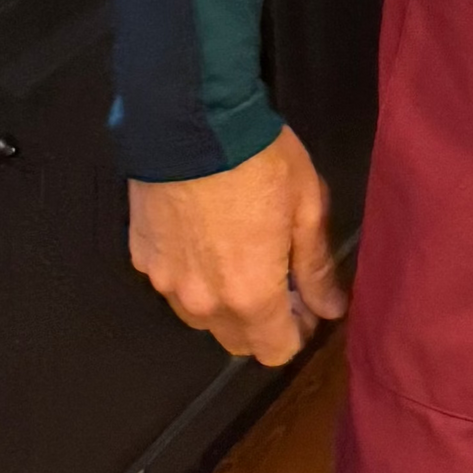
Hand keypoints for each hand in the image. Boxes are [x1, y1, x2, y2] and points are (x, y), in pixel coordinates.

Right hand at [128, 125, 347, 365]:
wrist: (189, 121)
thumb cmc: (260, 161)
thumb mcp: (306, 207)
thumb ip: (316, 268)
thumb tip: (332, 309)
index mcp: (250, 296)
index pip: (275, 351)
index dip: (296, 332)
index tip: (305, 302)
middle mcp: (203, 303)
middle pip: (236, 341)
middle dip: (261, 321)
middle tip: (276, 276)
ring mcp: (165, 283)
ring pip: (201, 317)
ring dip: (224, 302)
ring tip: (238, 254)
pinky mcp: (141, 258)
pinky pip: (173, 284)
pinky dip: (192, 274)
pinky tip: (204, 236)